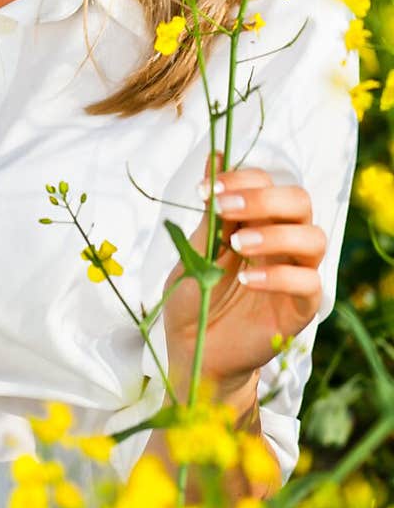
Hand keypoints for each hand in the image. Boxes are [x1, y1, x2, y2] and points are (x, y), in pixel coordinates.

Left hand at [162, 161, 326, 400]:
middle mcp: (282, 241)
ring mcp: (295, 273)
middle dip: (264, 197)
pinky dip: (279, 276)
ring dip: (275, 234)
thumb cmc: (194, 296)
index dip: (241, 179)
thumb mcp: (195, 250)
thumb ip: (210, 212)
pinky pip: (309, 283)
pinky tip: (247, 280)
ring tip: (237, 245)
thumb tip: (214, 158)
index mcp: (257, 221)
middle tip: (227, 207)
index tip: (206, 190)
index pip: (267, 182)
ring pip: (313, 237)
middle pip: (300, 201)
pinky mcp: (301, 308)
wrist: (193, 349)